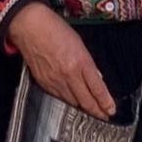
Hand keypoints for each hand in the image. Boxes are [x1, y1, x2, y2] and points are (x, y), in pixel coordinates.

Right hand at [6, 2, 115, 119]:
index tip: (111, 109)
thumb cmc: (54, 29)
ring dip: (83, 107)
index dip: (106, 103)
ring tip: (91, 109)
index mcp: (80, 62)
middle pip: (86, 101)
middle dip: (98, 111)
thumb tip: (96, 78)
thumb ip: (88, 63)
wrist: (30, 26)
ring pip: (73, 102)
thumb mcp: (79, 43)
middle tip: (104, 115)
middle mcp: (68, 74)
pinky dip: (68, 100)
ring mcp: (55, 80)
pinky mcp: (44, 83)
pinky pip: (59, 97)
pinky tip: (73, 99)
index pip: (97, 89)